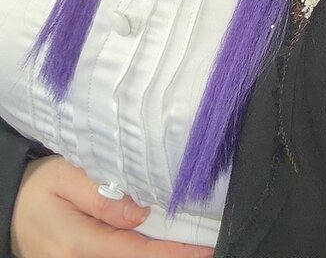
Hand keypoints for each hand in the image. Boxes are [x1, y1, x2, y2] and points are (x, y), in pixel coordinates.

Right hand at [11, 154, 215, 257]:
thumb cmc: (38, 188)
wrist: (10, 209)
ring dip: (157, 254)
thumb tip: (141, 211)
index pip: (136, 252)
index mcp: (78, 242)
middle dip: (171, 255)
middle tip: (205, 245)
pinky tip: (159, 243)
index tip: (203, 250)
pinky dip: (141, 253)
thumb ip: (101, 194)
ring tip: (188, 244)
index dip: (173, 253)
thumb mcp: (64, 176)